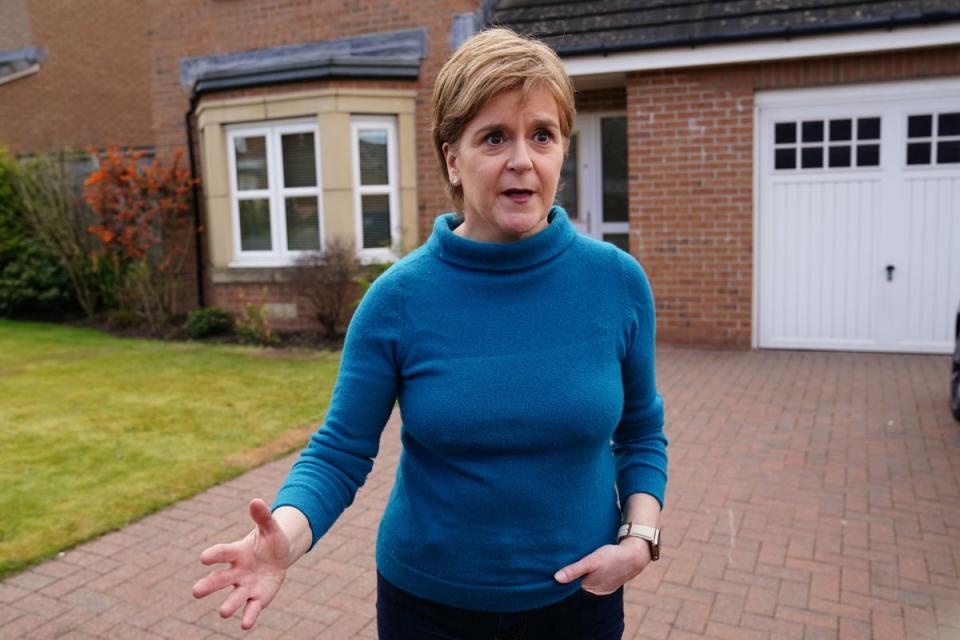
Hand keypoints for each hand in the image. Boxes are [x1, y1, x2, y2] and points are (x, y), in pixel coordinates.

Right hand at [192, 498, 291, 629]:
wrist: (279, 556)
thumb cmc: (270, 540)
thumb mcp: (270, 527)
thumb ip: (263, 516)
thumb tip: (256, 501)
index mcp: (237, 552)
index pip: (222, 553)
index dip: (214, 554)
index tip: (204, 557)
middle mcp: (237, 571)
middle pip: (220, 579)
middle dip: (208, 585)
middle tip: (196, 592)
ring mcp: (246, 586)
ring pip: (234, 597)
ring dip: (229, 605)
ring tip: (223, 613)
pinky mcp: (257, 597)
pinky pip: (252, 608)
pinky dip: (249, 616)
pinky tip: (245, 625)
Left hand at [553, 536, 651, 595]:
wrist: (634, 556)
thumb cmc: (611, 557)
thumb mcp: (591, 561)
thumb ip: (574, 570)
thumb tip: (556, 579)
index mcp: (589, 590)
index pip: (569, 592)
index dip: (560, 585)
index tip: (550, 578)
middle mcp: (595, 593)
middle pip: (575, 590)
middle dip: (568, 582)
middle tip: (556, 570)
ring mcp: (601, 590)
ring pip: (583, 586)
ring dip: (577, 579)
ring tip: (568, 570)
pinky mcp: (605, 585)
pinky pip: (592, 584)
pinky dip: (586, 579)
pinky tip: (583, 571)